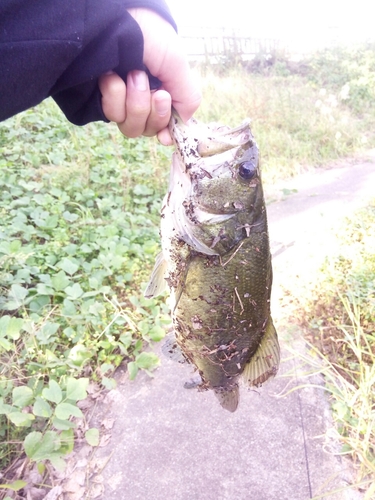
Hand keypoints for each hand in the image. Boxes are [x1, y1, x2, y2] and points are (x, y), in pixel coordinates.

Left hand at [98, 8, 200, 144]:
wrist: (119, 18)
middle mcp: (142, 101)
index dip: (165, 132)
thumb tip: (183, 124)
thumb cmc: (151, 36)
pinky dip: (115, 95)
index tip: (165, 134)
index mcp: (162, 95)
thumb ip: (187, 98)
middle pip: (148, 130)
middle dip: (153, 112)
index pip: (164, 127)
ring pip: (131, 127)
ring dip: (135, 102)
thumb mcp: (177, 65)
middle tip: (155, 91)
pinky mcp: (102, 99)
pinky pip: (111, 115)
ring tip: (133, 75)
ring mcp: (121, 101)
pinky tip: (113, 76)